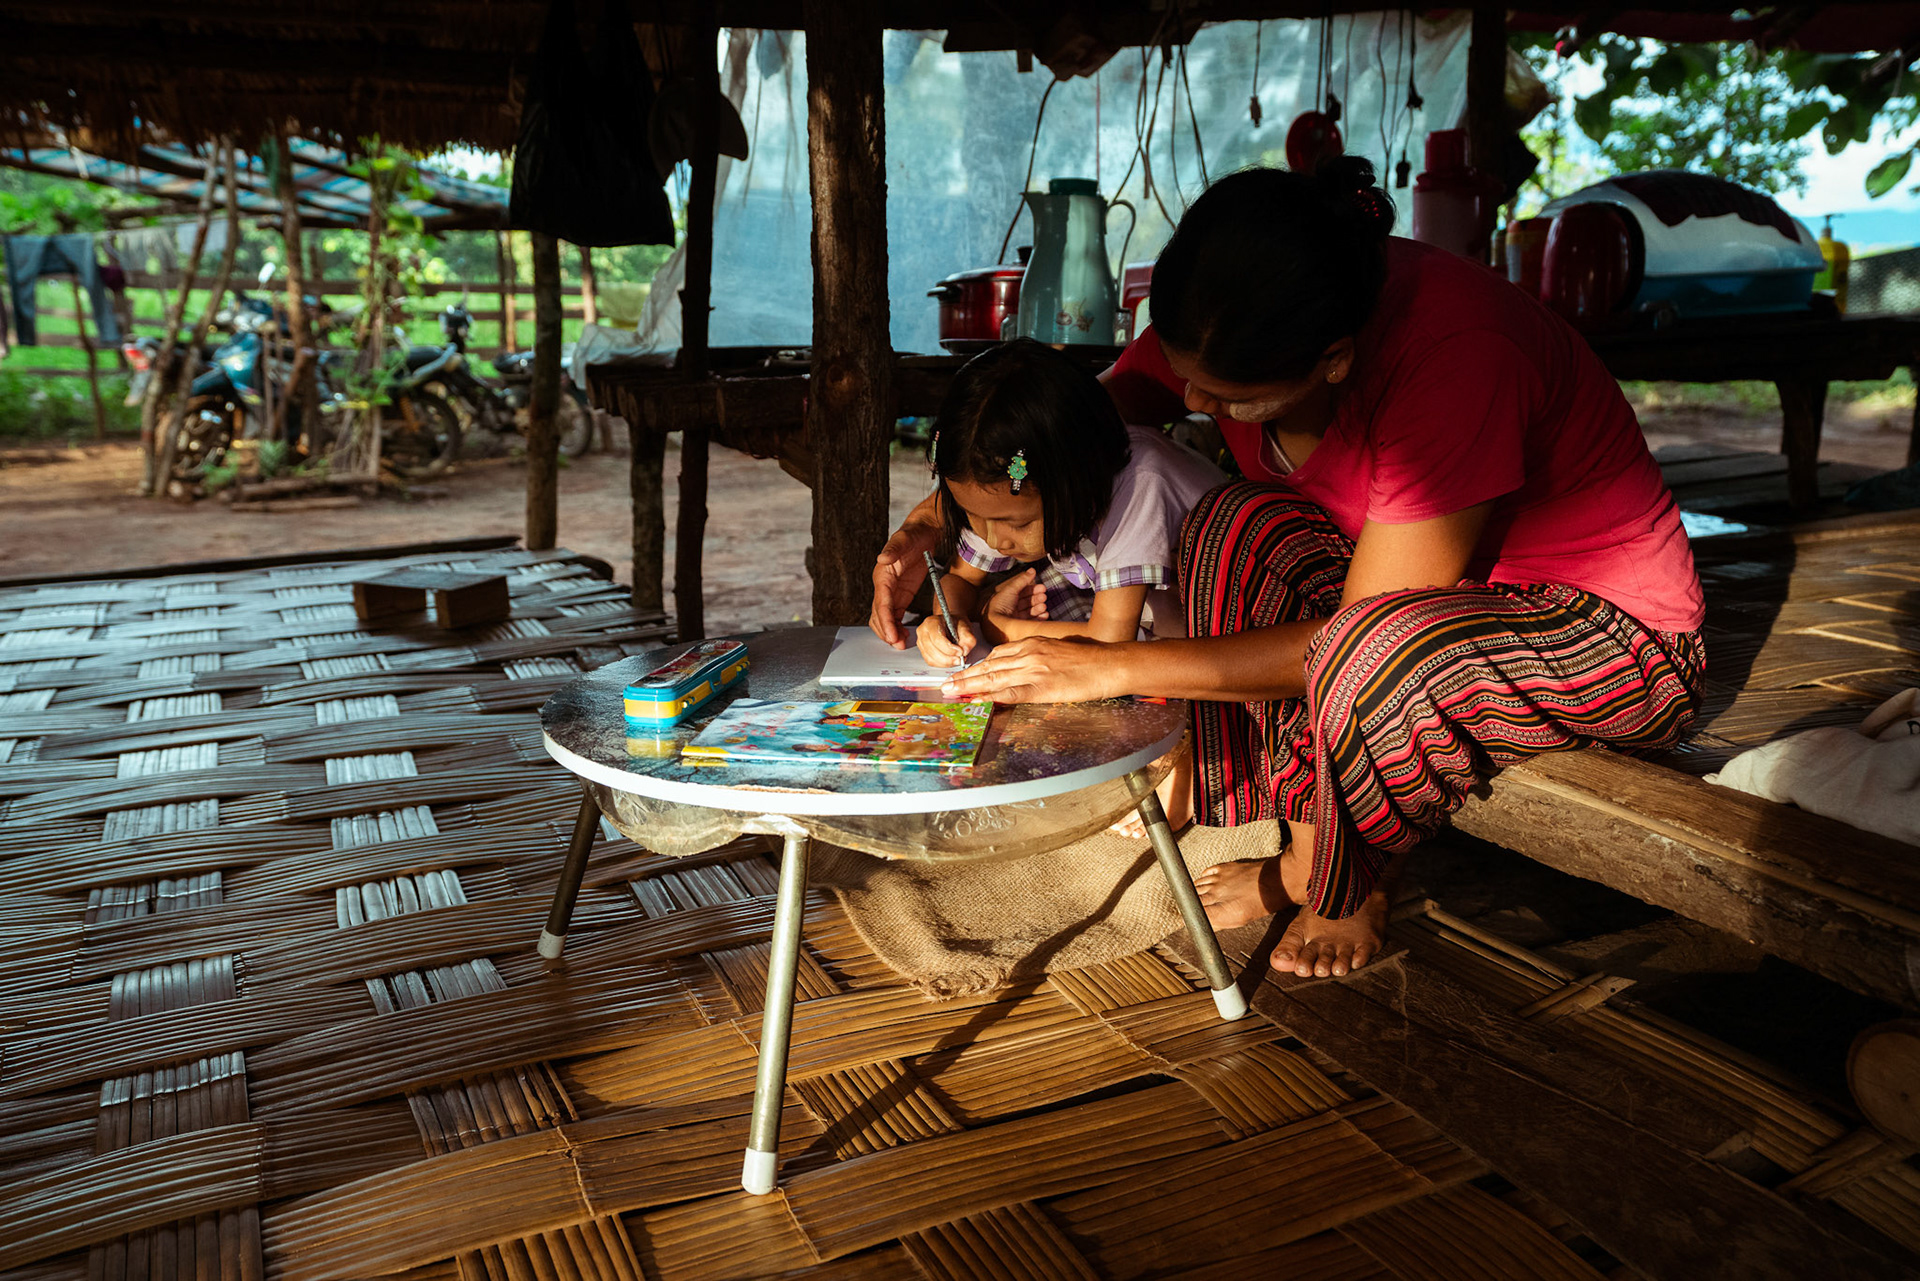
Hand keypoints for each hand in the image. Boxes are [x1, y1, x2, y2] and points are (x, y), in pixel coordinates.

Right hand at [870, 520, 941, 648]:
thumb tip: (882, 559)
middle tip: (899, 645)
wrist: (923, 531)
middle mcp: (883, 585)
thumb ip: (894, 549)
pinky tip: (904, 635)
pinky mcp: (899, 595)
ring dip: (889, 632)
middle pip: (878, 614)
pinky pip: (893, 615)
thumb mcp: (906, 539)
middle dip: (886, 631)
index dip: (885, 621)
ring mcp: (891, 591)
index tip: (892, 636)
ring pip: (883, 618)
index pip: (881, 603)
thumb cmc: (915, 534)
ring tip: (901, 644)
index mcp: (883, 575)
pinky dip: (896, 627)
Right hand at [915, 614, 977, 668]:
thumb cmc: (957, 624)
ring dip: (945, 663)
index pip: (937, 639)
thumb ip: (968, 639)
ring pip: (931, 658)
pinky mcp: (923, 651)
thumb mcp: (966, 628)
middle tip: (960, 660)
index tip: (960, 652)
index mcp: (931, 622)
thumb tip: (964, 652)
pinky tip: (950, 661)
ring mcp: (921, 642)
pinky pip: (931, 662)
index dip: (949, 649)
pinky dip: (942, 664)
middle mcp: (923, 631)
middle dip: (948, 658)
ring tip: (957, 660)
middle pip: (932, 650)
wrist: (952, 624)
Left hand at [940, 635, 1126, 703]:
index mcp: (1032, 643)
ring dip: (969, 686)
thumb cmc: (1088, 660)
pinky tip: (978, 701)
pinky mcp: (1042, 686)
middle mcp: (1028, 653)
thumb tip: (1021, 672)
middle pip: (989, 665)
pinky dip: (992, 697)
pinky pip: (1011, 692)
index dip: (977, 666)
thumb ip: (1036, 659)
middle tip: (945, 685)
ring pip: (993, 677)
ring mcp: (1034, 669)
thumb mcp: (1057, 651)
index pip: (997, 654)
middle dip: (965, 676)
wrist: (1108, 664)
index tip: (962, 674)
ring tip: (951, 692)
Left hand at [985, 568, 1048, 624]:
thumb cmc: (1001, 605)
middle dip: (1037, 598)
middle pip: (1028, 601)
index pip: (1023, 592)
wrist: (996, 623)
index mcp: (1008, 597)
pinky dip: (1039, 618)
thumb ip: (1023, 580)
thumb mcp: (1011, 589)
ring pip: (1031, 611)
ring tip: (1043, 606)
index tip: (1042, 587)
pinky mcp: (1020, 626)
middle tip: (1044, 596)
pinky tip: (1044, 614)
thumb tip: (1032, 570)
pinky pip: (1032, 621)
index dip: (1033, 589)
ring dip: (1039, 608)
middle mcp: (1012, 607)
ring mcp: (1016, 617)